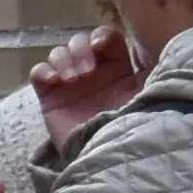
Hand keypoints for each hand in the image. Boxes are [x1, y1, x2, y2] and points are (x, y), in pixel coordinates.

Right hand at [34, 22, 141, 157]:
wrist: (113, 155)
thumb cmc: (137, 122)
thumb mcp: (153, 89)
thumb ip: (153, 65)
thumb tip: (151, 45)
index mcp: (120, 69)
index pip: (106, 38)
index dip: (101, 37)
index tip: (102, 47)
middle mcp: (94, 74)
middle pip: (80, 42)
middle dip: (81, 49)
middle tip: (87, 70)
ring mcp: (71, 86)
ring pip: (59, 53)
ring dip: (64, 59)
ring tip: (72, 79)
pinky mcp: (51, 99)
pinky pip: (39, 73)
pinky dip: (43, 70)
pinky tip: (54, 81)